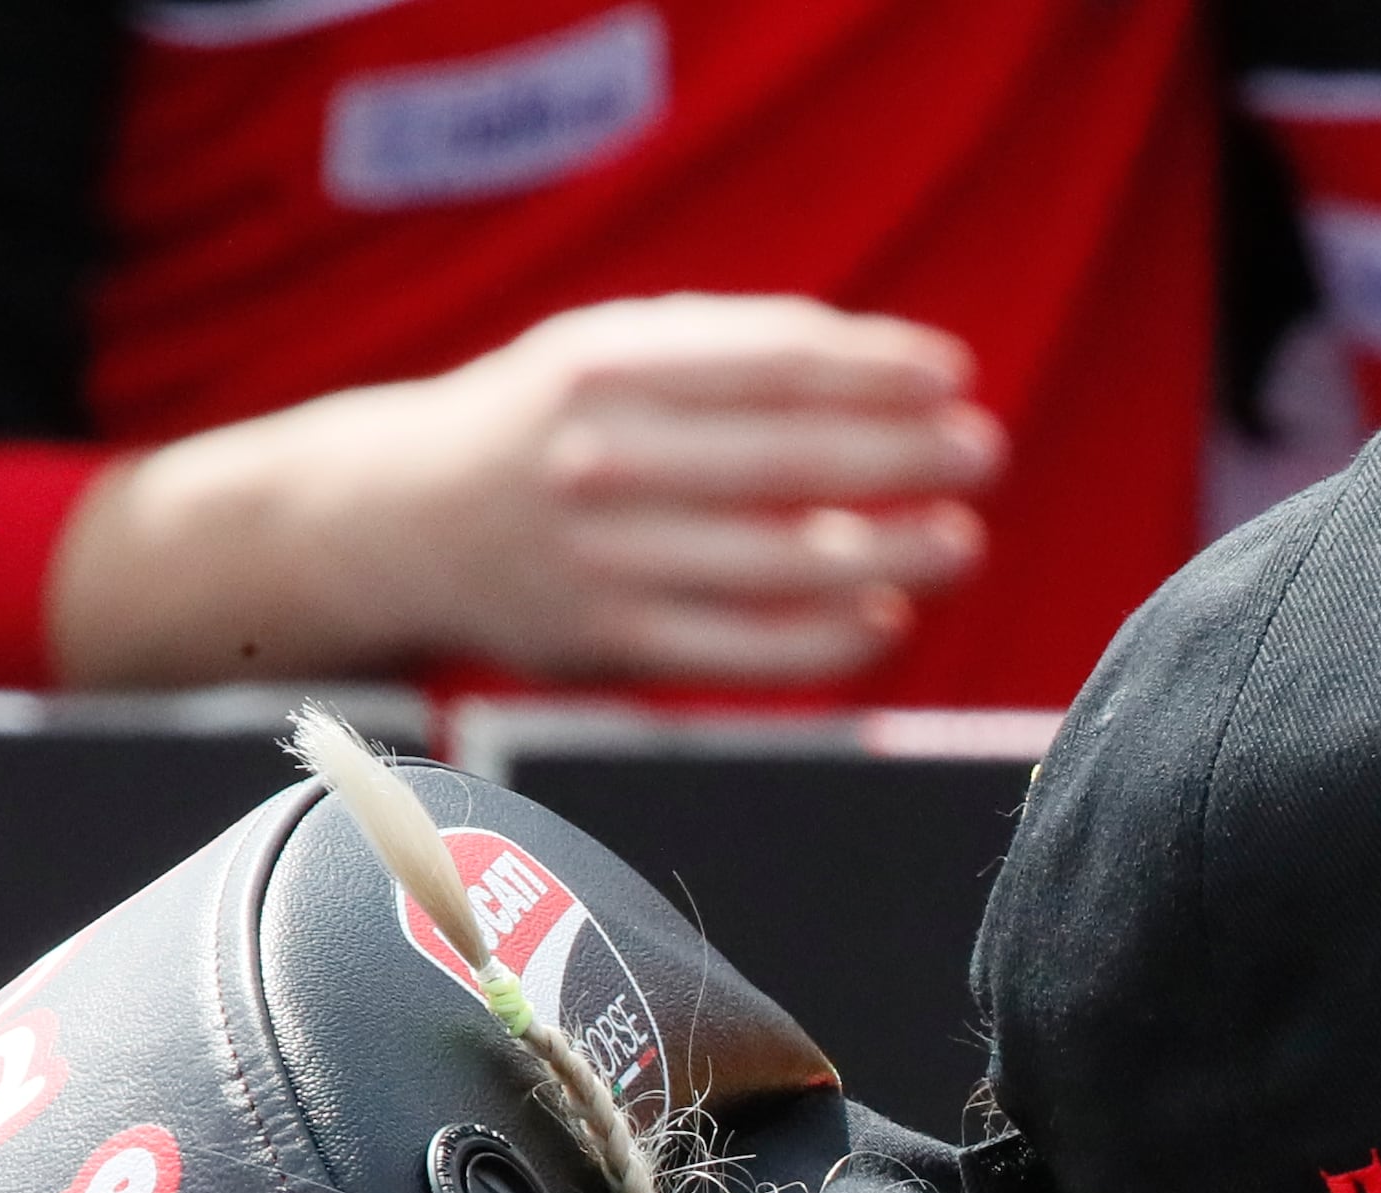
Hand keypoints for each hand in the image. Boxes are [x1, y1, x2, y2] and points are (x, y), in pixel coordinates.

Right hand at [49, 295, 1002, 688]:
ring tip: (962, 542)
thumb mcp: (606, 353)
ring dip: (884, 555)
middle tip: (985, 455)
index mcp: (602, 367)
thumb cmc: (542, 426)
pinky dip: (822, 642)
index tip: (955, 375)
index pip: (765, 362)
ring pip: (771, 563)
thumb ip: (727, 354)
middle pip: (781, 460)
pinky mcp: (606, 643)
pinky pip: (737, 651)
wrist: (396, 522)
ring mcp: (601, 557)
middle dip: (898, 456)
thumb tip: (880, 367)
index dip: (872, 368)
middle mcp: (598, 459)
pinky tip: (887, 622)